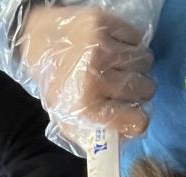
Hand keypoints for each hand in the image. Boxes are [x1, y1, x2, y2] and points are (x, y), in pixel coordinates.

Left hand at [19, 6, 154, 146]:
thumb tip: (126, 143)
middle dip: (139, 91)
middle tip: (123, 88)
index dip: (138, 119)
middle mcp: (95, 77)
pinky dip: (131, 45)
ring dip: (137, 67)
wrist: (40, 44)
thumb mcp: (67, 119)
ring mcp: (101, 48)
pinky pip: (138, 39)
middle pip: (146, 89)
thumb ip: (94, 137)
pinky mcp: (106, 25)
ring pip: (146, 62)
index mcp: (87, 107)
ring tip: (119, 67)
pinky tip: (115, 50)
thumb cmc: (58, 85)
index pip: (137, 121)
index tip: (133, 114)